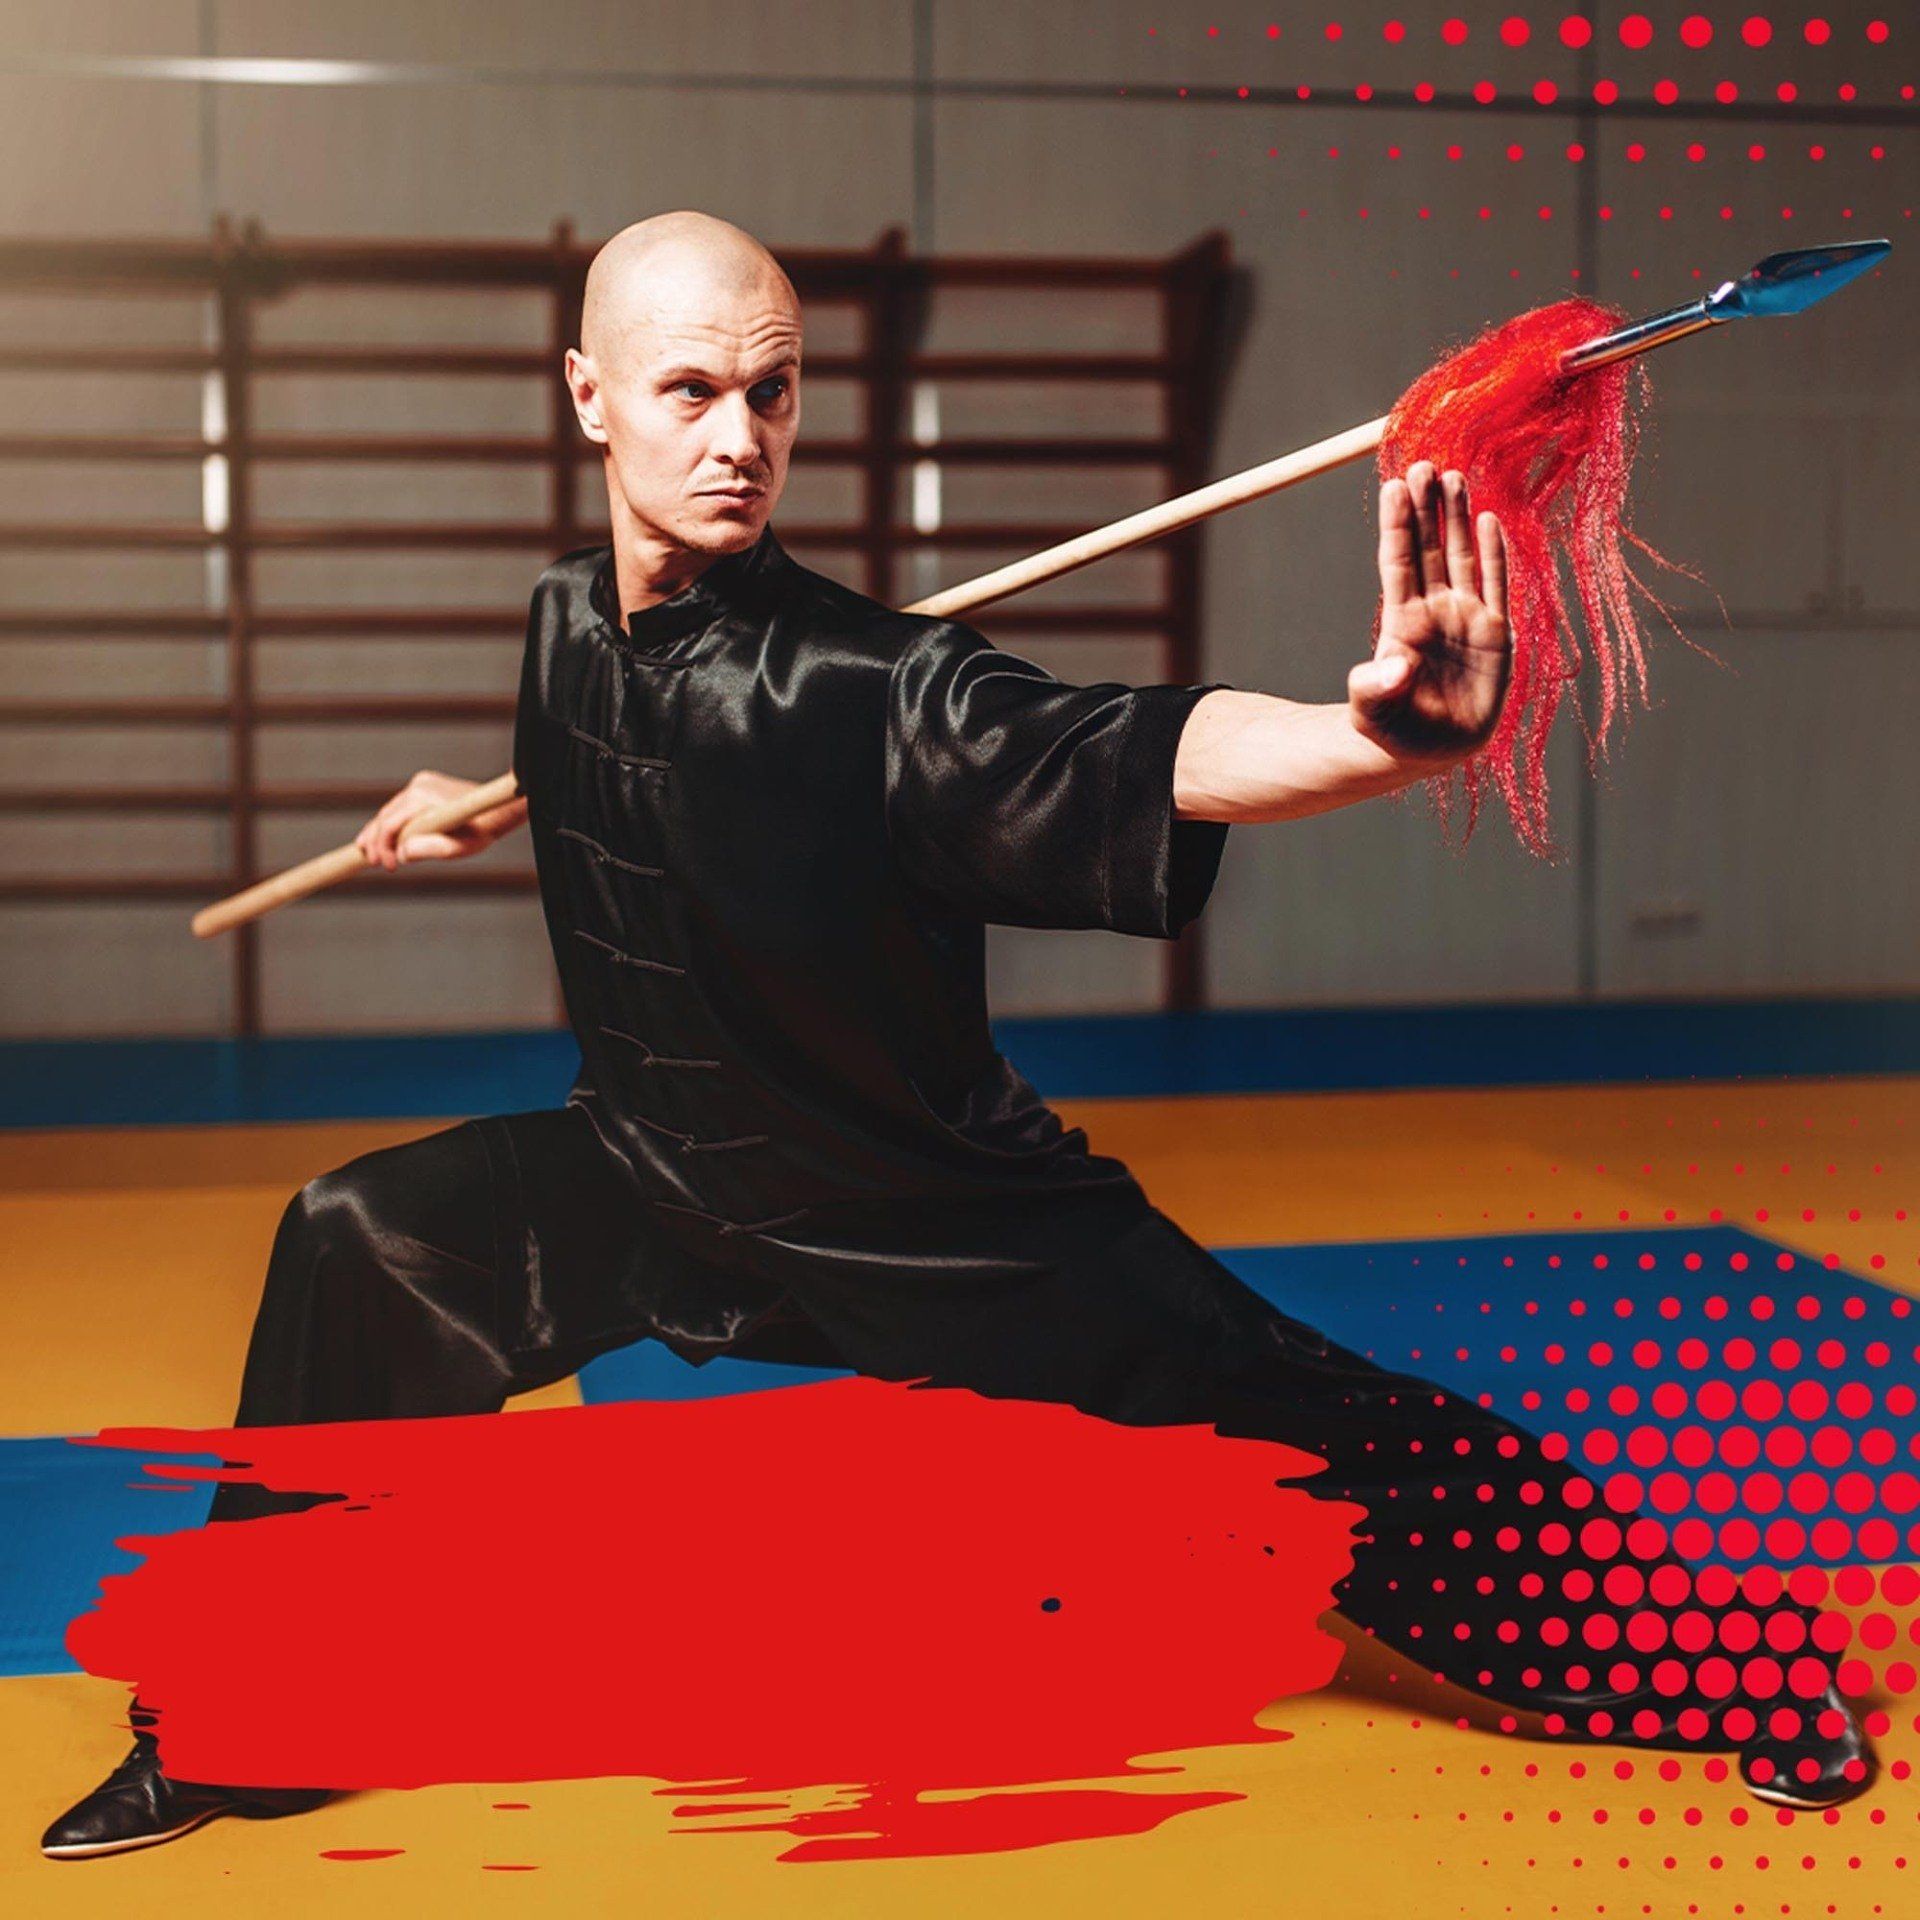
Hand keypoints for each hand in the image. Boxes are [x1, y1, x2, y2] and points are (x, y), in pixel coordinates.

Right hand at [353, 770, 526, 870]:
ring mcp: (420, 782)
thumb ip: (429, 850)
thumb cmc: (481, 831)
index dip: (382, 847)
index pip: (390, 824)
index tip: (388, 866)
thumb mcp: (457, 848)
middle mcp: (418, 785)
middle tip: (371, 862)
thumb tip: (401, 853)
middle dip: (376, 841)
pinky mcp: (422, 784)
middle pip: (386, 816)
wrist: (498, 809)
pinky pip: (400, 806)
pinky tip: (380, 836)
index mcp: (424, 798)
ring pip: (390, 810)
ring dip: (379, 832)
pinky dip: (392, 822)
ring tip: (367, 851)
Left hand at [1348, 462, 1511, 766]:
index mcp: (1401, 621)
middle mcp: (1432, 610)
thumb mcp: (1373, 710)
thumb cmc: (1391, 729)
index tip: (1393, 486)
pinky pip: (1496, 584)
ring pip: (1459, 556)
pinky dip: (1493, 553)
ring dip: (1456, 518)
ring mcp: (1464, 617)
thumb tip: (1391, 666)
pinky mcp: (1494, 634)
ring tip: (1453, 475)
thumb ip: (1376, 687)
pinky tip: (1488, 520)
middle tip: (1423, 463)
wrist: (1426, 751)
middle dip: (1426, 507)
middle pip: (1427, 548)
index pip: (1398, 562)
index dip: (1397, 525)